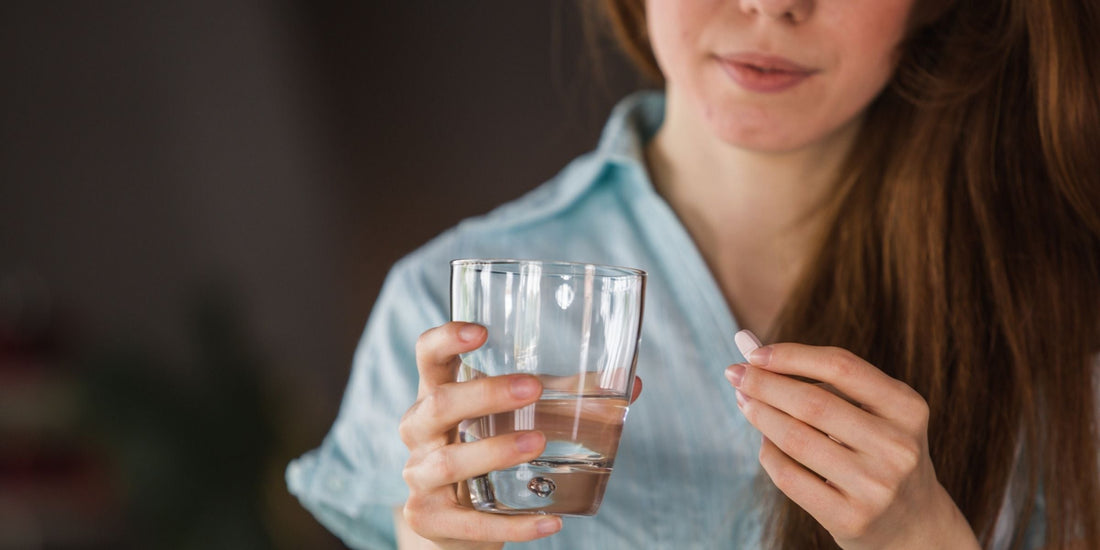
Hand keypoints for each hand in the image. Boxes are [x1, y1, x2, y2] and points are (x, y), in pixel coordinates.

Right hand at [398, 322, 562, 548]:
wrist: (452, 521)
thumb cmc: (487, 447)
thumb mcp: (515, 417)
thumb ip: (565, 396)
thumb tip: (634, 384)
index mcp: (436, 394)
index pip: (427, 356)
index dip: (445, 339)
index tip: (481, 330)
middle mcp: (418, 432)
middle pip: (438, 404)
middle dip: (483, 394)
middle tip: (531, 388)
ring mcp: (420, 477)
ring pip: (448, 461)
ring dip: (494, 450)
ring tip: (539, 443)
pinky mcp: (431, 519)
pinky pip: (470, 523)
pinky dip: (513, 524)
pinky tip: (549, 520)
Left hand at [725, 336, 978, 549]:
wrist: (912, 523)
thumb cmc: (878, 451)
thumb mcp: (873, 411)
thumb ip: (820, 377)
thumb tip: (746, 343)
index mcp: (908, 408)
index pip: (841, 366)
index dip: (791, 355)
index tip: (753, 354)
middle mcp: (898, 447)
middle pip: (813, 402)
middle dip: (764, 383)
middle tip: (733, 373)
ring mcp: (876, 486)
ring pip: (796, 439)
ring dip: (760, 414)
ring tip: (744, 401)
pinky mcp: (851, 518)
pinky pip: (789, 477)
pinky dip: (769, 453)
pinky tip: (765, 441)